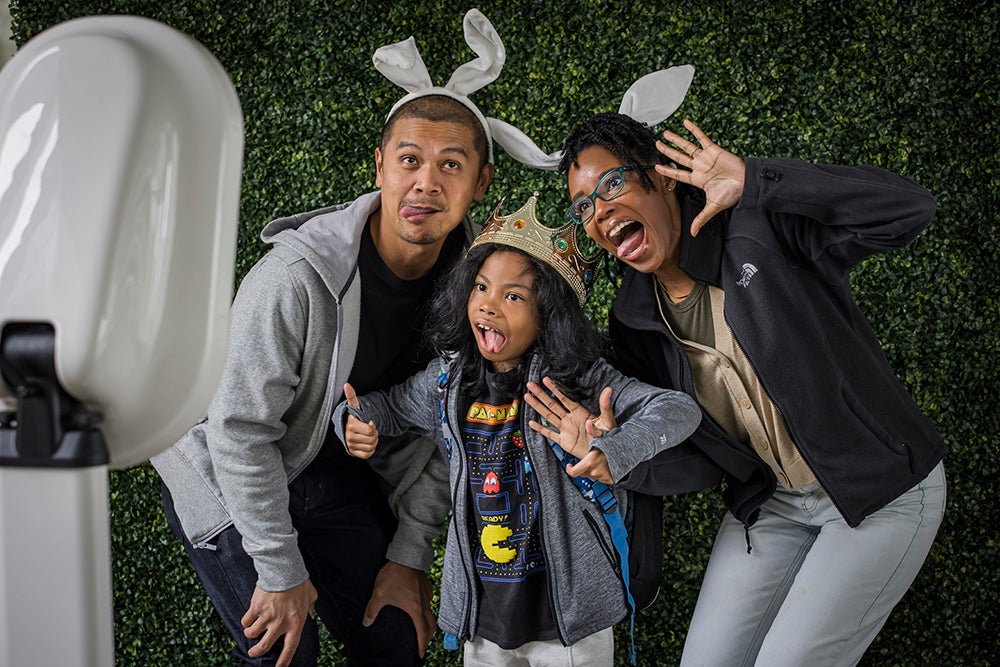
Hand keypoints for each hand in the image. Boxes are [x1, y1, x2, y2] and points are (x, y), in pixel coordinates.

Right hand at [242, 579, 317, 666]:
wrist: (285, 570)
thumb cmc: (299, 582)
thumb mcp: (311, 595)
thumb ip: (312, 606)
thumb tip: (312, 614)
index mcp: (296, 623)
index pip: (290, 649)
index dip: (283, 661)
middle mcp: (280, 624)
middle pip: (264, 647)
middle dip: (256, 652)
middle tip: (253, 653)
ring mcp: (267, 617)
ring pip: (252, 635)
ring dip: (250, 635)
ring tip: (250, 631)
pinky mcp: (256, 609)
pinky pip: (246, 621)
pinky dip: (245, 622)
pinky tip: (248, 619)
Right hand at [344, 382, 378, 458]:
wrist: (349, 428)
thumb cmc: (355, 417)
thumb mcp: (355, 406)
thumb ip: (352, 396)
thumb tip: (347, 385)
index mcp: (351, 425)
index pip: (370, 430)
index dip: (373, 426)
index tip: (369, 422)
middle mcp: (349, 436)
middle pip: (372, 439)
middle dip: (374, 434)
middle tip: (370, 429)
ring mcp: (350, 445)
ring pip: (371, 447)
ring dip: (373, 441)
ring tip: (368, 435)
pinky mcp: (353, 452)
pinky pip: (367, 455)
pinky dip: (371, 450)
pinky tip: (367, 443)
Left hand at [364, 561, 435, 657]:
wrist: (406, 556)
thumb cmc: (395, 575)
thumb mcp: (379, 594)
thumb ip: (372, 610)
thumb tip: (366, 623)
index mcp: (415, 610)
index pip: (422, 633)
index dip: (422, 645)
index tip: (420, 654)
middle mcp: (425, 604)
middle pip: (431, 625)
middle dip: (427, 636)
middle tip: (422, 643)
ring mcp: (427, 595)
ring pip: (430, 613)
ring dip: (426, 622)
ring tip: (418, 625)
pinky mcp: (427, 586)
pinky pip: (428, 602)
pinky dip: (425, 609)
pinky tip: (416, 606)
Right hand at [524, 377, 616, 482]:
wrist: (605, 453)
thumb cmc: (609, 436)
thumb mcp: (608, 420)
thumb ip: (606, 406)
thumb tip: (608, 391)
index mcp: (580, 412)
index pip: (564, 398)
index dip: (554, 389)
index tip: (546, 380)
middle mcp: (570, 419)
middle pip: (552, 404)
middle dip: (541, 394)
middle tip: (530, 385)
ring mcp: (566, 429)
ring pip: (548, 416)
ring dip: (538, 407)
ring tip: (527, 397)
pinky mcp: (564, 442)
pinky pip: (550, 434)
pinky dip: (541, 429)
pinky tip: (532, 423)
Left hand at [655, 119, 745, 236]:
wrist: (746, 183)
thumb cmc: (732, 194)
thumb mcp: (713, 207)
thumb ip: (701, 218)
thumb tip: (693, 233)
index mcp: (698, 180)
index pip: (678, 174)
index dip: (667, 170)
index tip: (656, 166)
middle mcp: (699, 167)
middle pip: (679, 158)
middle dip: (667, 151)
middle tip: (656, 144)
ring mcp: (706, 157)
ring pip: (687, 147)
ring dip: (676, 140)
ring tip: (664, 133)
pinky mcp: (714, 150)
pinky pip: (702, 138)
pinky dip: (694, 130)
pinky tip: (686, 122)